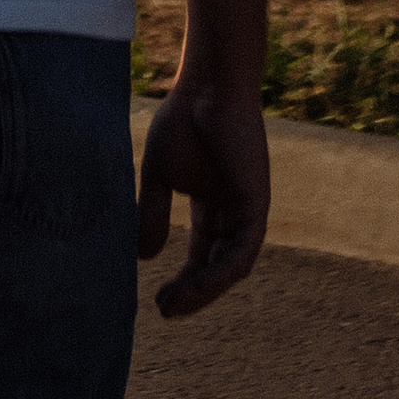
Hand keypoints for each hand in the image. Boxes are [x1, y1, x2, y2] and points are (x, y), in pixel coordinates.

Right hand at [136, 68, 269, 320]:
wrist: (207, 86)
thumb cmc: (183, 120)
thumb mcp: (159, 176)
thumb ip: (151, 215)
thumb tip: (142, 258)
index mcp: (211, 204)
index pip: (201, 254)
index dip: (183, 280)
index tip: (158, 301)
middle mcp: (232, 212)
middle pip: (216, 265)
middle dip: (193, 293)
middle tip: (166, 311)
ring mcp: (247, 209)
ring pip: (231, 265)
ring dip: (206, 289)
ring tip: (176, 304)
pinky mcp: (257, 203)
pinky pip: (244, 250)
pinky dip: (221, 271)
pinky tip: (197, 284)